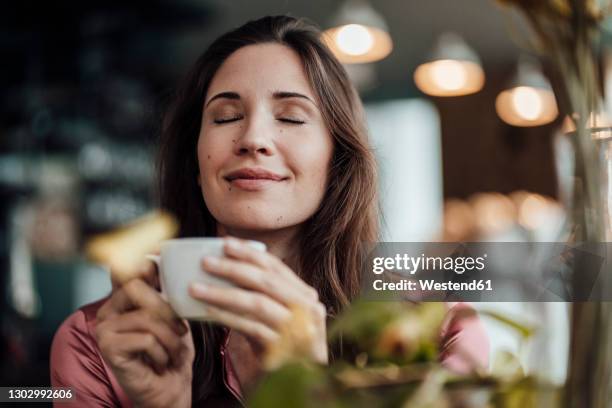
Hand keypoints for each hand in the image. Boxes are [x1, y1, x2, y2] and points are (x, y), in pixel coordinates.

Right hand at [95, 262, 194, 407]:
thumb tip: (157, 256)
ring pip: (146, 317)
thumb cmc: (172, 351)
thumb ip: (163, 290)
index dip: (141, 260)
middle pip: (137, 287)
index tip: (157, 256)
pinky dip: (162, 352)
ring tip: (174, 351)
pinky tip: (161, 361)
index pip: (128, 269)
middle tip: (181, 330)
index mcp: (123, 300)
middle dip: (167, 309)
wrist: (170, 388)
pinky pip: (145, 338)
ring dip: (170, 338)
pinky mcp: (108, 347)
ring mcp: (104, 328)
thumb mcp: (174, 316)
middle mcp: (108, 310)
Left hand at [188, 237, 327, 366]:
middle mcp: (308, 309)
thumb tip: (228, 264)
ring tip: (196, 287)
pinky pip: (251, 328)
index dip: (249, 253)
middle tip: (206, 262)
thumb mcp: (275, 316)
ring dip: (223, 292)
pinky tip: (207, 311)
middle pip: (266, 281)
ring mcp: (298, 330)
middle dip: (233, 268)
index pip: (276, 267)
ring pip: (257, 303)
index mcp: (305, 295)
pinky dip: (227, 317)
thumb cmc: (282, 346)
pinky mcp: (285, 350)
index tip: (224, 242)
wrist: (299, 384)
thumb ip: (261, 294)